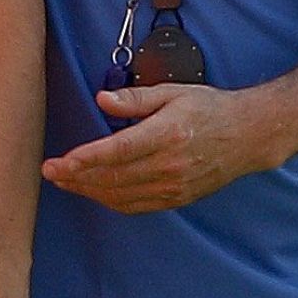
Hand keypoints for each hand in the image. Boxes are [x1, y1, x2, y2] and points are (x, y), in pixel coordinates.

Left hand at [40, 83, 282, 212]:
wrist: (247, 136)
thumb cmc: (208, 108)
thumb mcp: (172, 92)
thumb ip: (135, 99)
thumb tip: (102, 100)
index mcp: (168, 134)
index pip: (119, 151)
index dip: (88, 158)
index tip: (62, 160)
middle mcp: (170, 165)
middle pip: (115, 177)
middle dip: (77, 176)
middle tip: (49, 171)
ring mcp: (174, 186)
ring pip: (122, 195)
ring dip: (89, 190)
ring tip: (64, 181)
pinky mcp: (177, 198)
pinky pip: (136, 205)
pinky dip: (111, 200)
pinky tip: (93, 191)